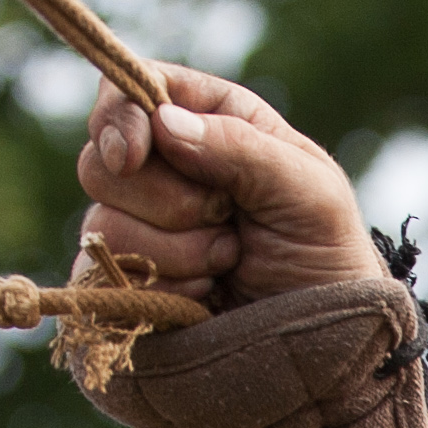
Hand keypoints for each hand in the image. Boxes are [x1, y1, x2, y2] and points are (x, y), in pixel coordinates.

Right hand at [74, 62, 382, 304]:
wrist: (322, 338)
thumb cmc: (325, 251)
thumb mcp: (306, 189)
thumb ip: (240, 146)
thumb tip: (164, 122)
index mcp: (210, 120)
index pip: (130, 90)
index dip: (119, 118)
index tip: (131, 154)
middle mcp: (165, 166)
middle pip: (101, 161)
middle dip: (167, 201)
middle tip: (226, 219)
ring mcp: (140, 225)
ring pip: (104, 225)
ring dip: (176, 252)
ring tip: (227, 260)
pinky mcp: (127, 280)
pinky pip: (108, 278)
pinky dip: (164, 288)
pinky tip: (206, 292)